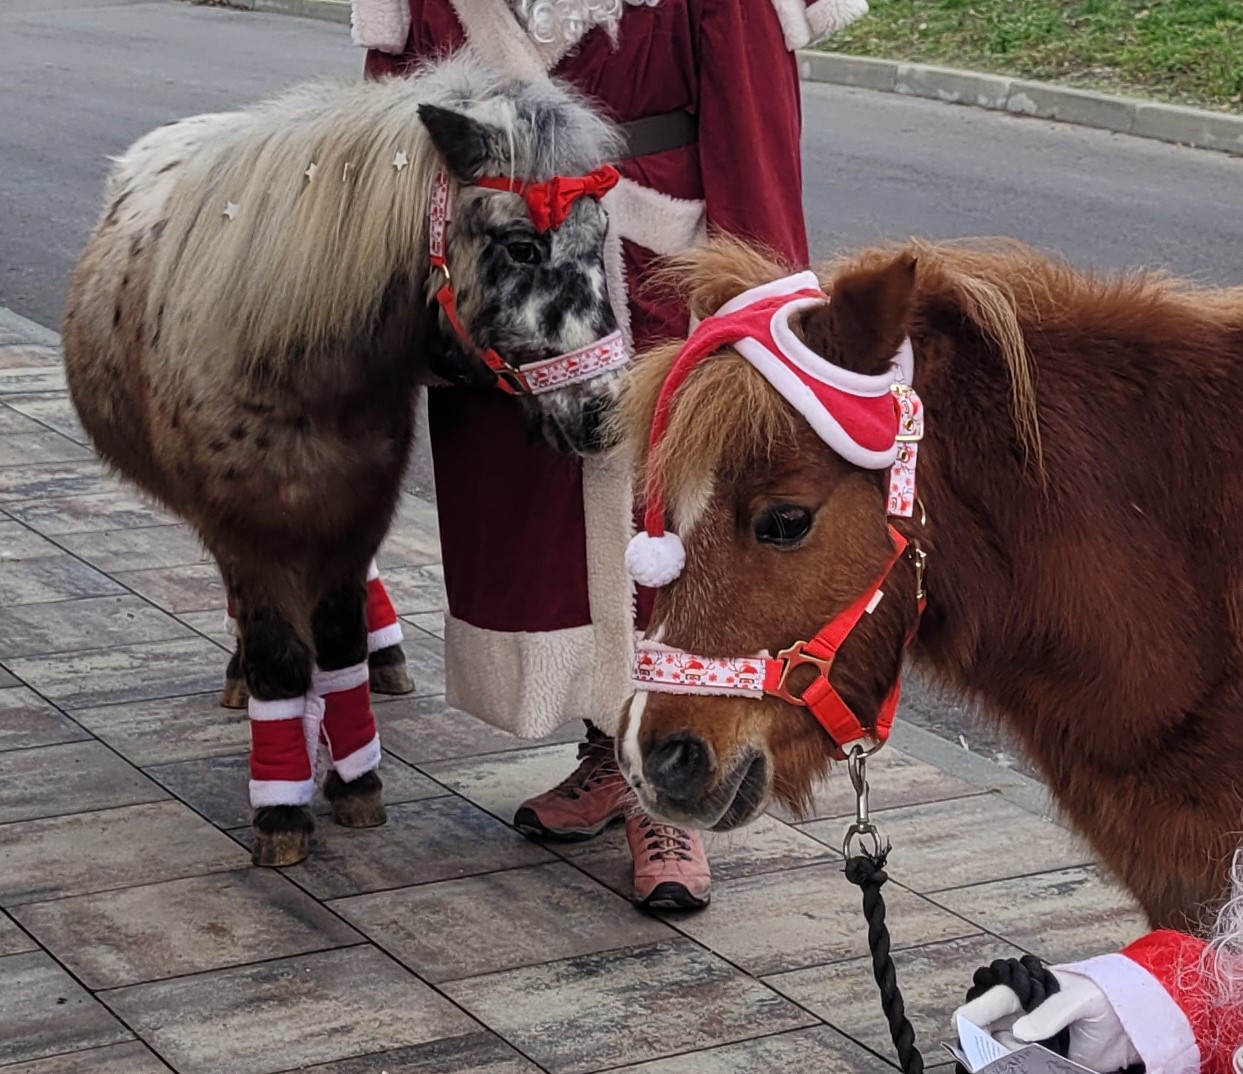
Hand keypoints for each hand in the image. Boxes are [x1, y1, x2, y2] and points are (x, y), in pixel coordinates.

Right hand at [954, 970, 1141, 1072]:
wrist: (1133, 1024)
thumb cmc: (1104, 996)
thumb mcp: (1079, 998)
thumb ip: (1051, 1012)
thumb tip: (1021, 1032)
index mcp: (1022, 993)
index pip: (989, 1001)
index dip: (970, 1013)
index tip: (959, 1027)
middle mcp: (1021, 1018)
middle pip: (989, 1033)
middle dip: (987, 1044)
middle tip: (994, 1054)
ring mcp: (1032, 1043)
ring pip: (1004, 1054)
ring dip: (1005, 1061)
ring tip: (1024, 1059)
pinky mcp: (1048, 1063)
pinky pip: (1026, 1068)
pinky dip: (1021, 1069)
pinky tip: (1028, 1067)